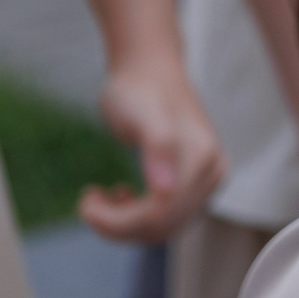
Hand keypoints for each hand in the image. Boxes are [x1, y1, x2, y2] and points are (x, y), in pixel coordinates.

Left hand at [80, 48, 225, 241]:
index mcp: (202, 160)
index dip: (116, 220)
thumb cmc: (138, 89)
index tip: (85, 197)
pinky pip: (167, 218)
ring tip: (100, 197)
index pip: (159, 216)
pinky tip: (120, 196)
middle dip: (118, 224)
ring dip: (126, 223)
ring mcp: (208, 178)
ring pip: (164, 228)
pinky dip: (137, 217)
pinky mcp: (196, 181)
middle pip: (162, 228)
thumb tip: (166, 191)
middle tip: (88, 199)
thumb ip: (158, 146)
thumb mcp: (141, 114)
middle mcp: (213, 173)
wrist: (149, 69)